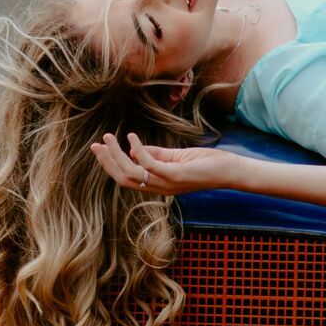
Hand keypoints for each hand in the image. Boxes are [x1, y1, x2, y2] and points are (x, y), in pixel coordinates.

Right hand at [90, 132, 244, 194]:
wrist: (230, 170)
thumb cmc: (206, 163)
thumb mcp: (176, 157)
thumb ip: (156, 154)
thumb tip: (134, 150)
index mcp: (158, 184)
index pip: (127, 178)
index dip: (110, 165)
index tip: (99, 149)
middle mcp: (159, 187)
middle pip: (124, 179)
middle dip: (107, 162)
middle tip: (96, 144)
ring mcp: (167, 183)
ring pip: (132, 174)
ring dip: (116, 156)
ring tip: (108, 138)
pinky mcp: (177, 176)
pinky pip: (150, 165)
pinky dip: (138, 150)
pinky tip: (132, 137)